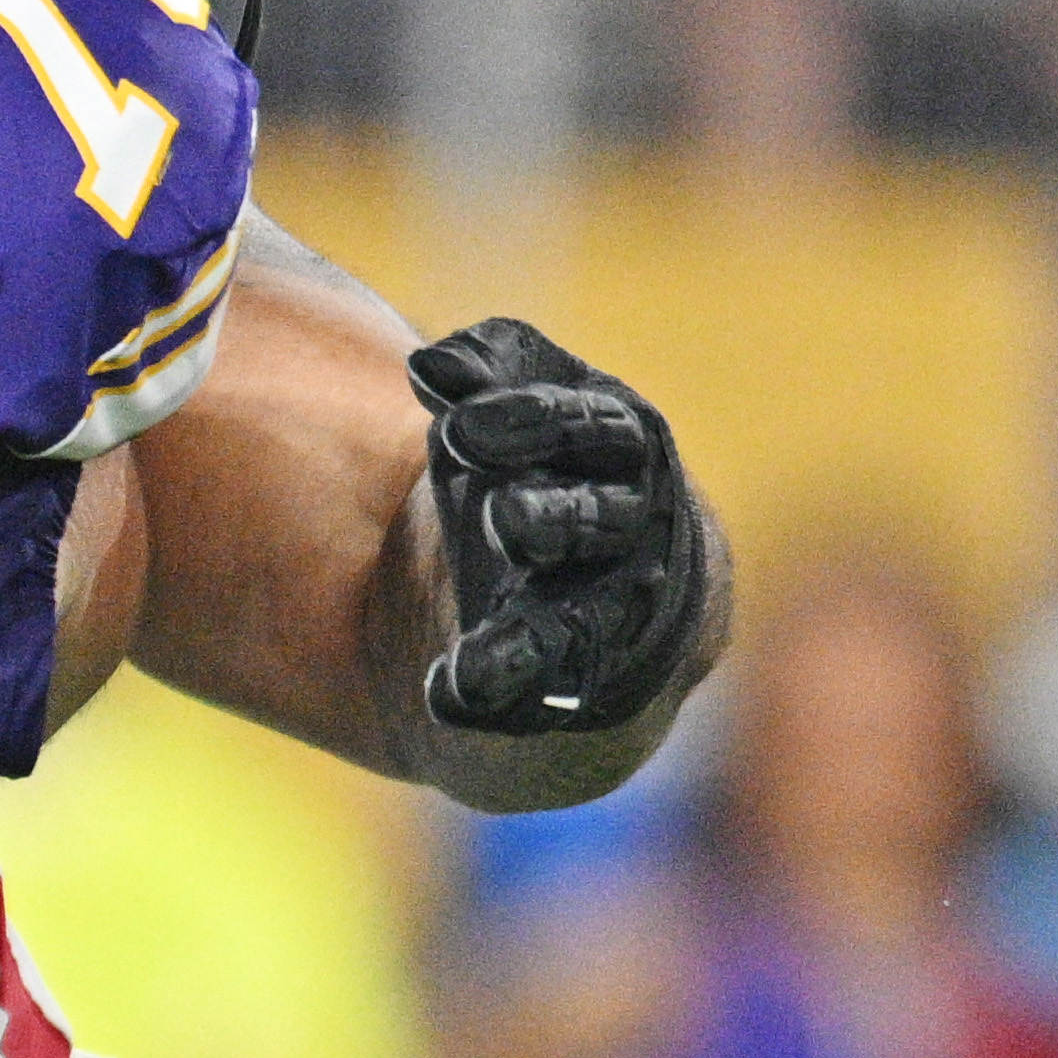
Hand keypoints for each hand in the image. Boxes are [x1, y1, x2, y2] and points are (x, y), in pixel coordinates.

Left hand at [415, 317, 710, 744]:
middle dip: (552, 519)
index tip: (453, 425)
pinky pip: (542, 684)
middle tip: (501, 516)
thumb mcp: (521, 406)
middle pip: (598, 522)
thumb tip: (430, 363)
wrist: (592, 566)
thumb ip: (485, 372)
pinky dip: (497, 687)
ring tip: (477, 656)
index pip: (591, 426)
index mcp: (619, 445)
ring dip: (527, 635)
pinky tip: (448, 694)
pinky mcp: (575, 670)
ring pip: (580, 622)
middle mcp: (628, 528)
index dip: (530, 423)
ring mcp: (609, 606)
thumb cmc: (550, 464)